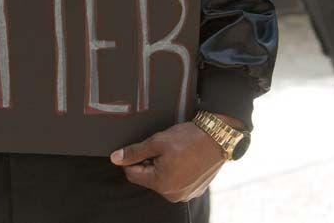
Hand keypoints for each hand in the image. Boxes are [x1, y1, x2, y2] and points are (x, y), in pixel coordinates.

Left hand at [110, 121, 226, 201]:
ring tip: (175, 151)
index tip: (144, 147)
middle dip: (150, 162)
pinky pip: (177, 181)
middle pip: (149, 178)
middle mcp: (173, 195)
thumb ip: (135, 152)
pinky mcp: (195, 190)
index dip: (133, 159)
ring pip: (163, 179)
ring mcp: (186, 194)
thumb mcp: (157, 141)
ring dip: (163, 166)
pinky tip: (184, 157)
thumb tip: (115, 158)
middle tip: (163, 147)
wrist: (218, 137)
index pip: (133, 174)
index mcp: (161, 184)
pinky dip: (177, 170)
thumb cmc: (188, 138)